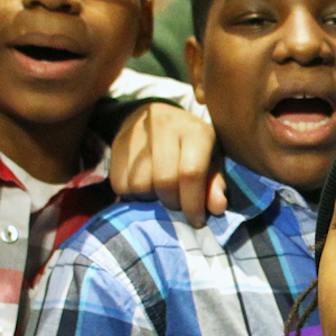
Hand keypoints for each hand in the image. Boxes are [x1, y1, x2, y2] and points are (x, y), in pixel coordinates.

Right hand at [111, 101, 226, 224]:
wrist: (155, 115)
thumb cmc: (190, 144)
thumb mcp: (210, 160)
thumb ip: (214, 184)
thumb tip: (217, 207)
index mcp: (195, 131)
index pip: (190, 173)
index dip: (193, 204)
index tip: (195, 220)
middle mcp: (165, 127)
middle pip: (164, 181)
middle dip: (172, 202)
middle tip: (177, 203)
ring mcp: (138, 134)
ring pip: (139, 185)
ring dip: (150, 198)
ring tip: (158, 190)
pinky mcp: (117, 143)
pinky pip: (120, 184)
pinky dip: (132, 193)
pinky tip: (142, 184)